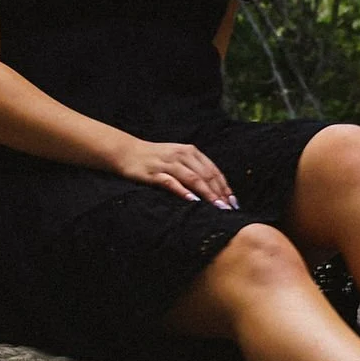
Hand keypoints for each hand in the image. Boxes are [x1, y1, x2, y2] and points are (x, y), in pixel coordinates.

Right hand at [114, 137, 238, 208]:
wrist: (126, 152)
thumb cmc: (155, 158)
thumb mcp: (177, 158)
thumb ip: (194, 168)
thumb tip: (214, 188)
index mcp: (190, 151)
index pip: (213, 170)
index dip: (224, 186)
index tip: (233, 201)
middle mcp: (181, 155)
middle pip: (206, 175)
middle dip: (219, 193)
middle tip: (228, 209)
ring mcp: (167, 164)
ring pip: (193, 179)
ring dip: (207, 194)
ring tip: (217, 207)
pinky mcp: (154, 173)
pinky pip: (171, 182)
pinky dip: (182, 191)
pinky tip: (192, 200)